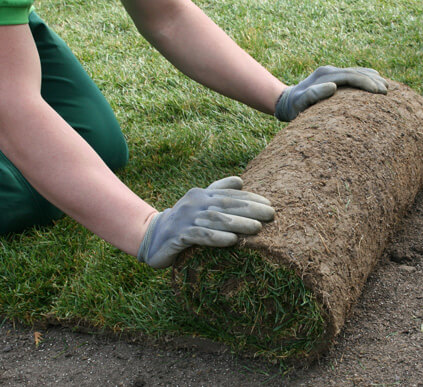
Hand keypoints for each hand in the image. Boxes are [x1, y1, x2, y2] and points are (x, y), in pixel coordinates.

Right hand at [137, 177, 273, 268]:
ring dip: (238, 223)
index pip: (230, 194)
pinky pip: (199, 236)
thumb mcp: (200, 204)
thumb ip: (219, 191)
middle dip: (250, 209)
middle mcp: (193, 203)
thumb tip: (240, 180)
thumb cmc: (184, 221)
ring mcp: (185, 219)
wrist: (152, 238)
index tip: (269, 204)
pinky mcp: (177, 236)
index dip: (250, 198)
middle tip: (270, 215)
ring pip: (215, 220)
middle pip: (225, 205)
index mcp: (201, 194)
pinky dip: (216, 238)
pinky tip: (232, 241)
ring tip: (257, 228)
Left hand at [274, 65, 388, 121]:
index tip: (379, 92)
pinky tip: (376, 78)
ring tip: (387, 86)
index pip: (350, 77)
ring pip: (356, 71)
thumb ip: (314, 95)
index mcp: (325, 76)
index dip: (366, 83)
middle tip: (387, 91)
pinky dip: (365, 75)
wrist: (285, 101)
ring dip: (372, 77)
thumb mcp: (300, 103)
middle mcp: (329, 71)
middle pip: (356, 72)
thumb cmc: (294, 107)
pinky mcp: (332, 76)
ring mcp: (331, 72)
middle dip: (373, 81)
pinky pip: (352, 73)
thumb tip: (333, 87)